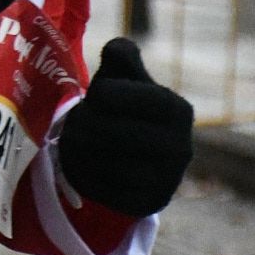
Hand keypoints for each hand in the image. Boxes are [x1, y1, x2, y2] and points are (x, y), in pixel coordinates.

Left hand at [56, 38, 193, 216]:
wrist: (141, 154)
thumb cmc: (128, 104)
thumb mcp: (125, 75)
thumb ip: (120, 54)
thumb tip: (117, 50)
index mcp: (177, 109)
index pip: (111, 95)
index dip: (96, 94)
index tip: (98, 96)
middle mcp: (181, 147)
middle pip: (105, 132)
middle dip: (82, 125)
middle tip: (74, 123)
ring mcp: (167, 180)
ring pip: (102, 164)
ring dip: (77, 152)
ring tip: (73, 142)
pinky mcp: (148, 204)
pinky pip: (102, 191)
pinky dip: (83, 177)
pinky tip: (81, 165)